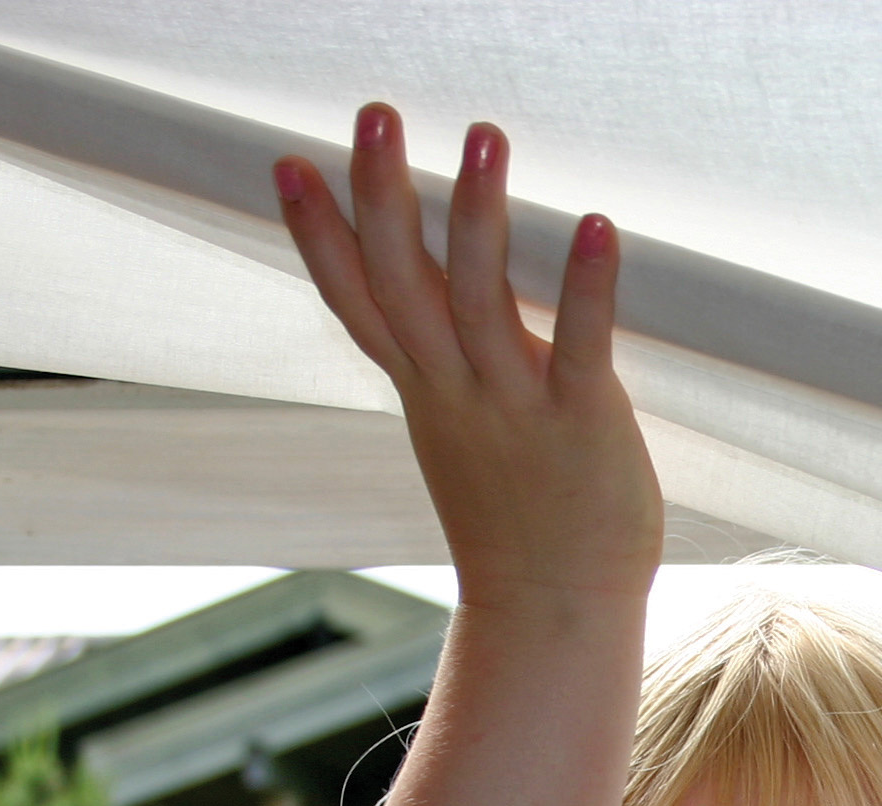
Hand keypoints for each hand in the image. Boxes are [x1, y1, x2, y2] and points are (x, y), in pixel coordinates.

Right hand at [275, 107, 663, 613]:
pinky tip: (596, 224)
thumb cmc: (519, 520)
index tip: (285, 164)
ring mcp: (515, 407)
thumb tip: (441, 296)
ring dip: (476, 215)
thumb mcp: (463, 430)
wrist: (555, 614)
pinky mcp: (583, 423)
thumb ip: (451, 363)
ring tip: (480, 137)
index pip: (358, 302)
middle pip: (401, 283)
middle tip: (375, 115)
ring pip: (478, 300)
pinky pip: (582, 345)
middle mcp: (458, 392)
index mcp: (426, 391)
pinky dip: (588, 285)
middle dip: (381, 196)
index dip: (318, 236)